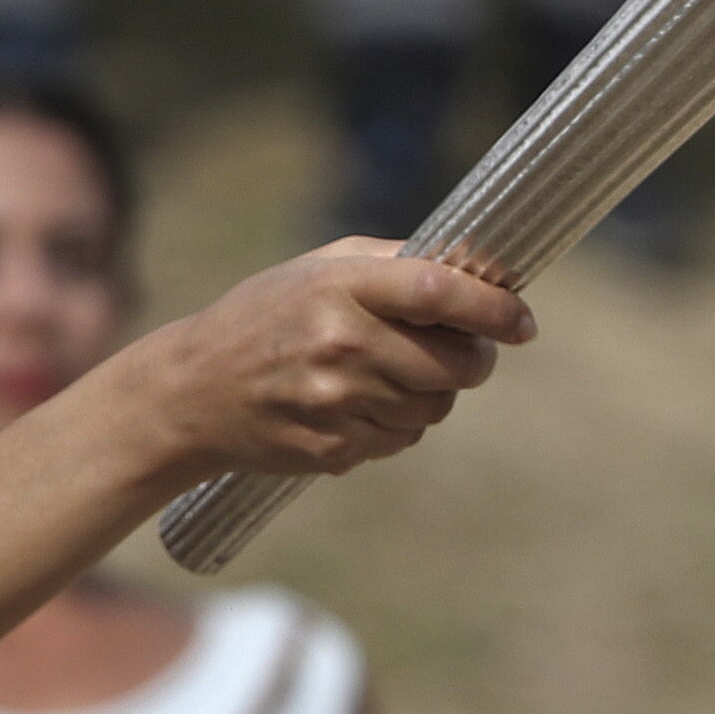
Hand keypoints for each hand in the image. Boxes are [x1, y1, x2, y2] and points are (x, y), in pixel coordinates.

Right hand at [112, 242, 534, 488]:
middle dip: (474, 360)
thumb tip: (475, 269)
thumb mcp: (318, 268)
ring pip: (434, 408)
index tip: (522, 320)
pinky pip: (400, 440)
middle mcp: (340, 344)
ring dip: (433, 393)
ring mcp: (334, 403)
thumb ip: (393, 263)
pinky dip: (397, 424)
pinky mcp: (330, 449)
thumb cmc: (266, 316)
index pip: (440, 293)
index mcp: (340, 287)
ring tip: (390, 374)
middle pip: (454, 365)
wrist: (192, 392)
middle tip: (464, 350)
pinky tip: (358, 405)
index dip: (493, 309)